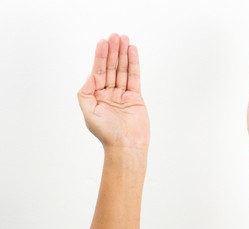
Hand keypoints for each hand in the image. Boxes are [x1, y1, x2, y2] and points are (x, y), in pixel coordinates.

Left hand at [78, 34, 149, 149]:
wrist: (126, 146)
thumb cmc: (106, 133)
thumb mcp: (88, 112)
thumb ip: (85, 93)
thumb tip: (91, 75)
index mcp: (96, 96)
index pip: (98, 71)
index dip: (100, 56)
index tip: (103, 42)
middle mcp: (109, 93)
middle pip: (111, 68)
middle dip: (113, 52)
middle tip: (116, 36)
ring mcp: (123, 94)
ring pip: (123, 70)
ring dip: (124, 54)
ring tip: (125, 39)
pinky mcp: (136, 97)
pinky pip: (134, 78)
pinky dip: (134, 65)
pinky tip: (133, 52)